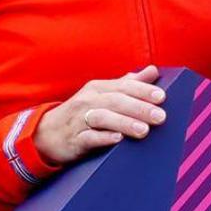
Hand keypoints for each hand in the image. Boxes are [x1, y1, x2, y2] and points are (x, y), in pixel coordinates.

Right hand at [34, 68, 166, 164]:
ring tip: (144, 130)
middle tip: (161, 116)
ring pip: (103, 118)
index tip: (162, 97)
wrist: (47, 134)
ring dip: (124, 123)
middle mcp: (88, 101)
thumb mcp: (103, 95)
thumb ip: (128, 84)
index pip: (123, 86)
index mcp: (98, 88)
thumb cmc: (82, 112)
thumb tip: (153, 71)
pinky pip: (89, 138)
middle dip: (139, 108)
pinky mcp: (74, 140)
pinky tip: (117, 140)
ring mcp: (80, 120)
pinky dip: (103, 138)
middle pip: (116, 101)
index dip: (143, 90)